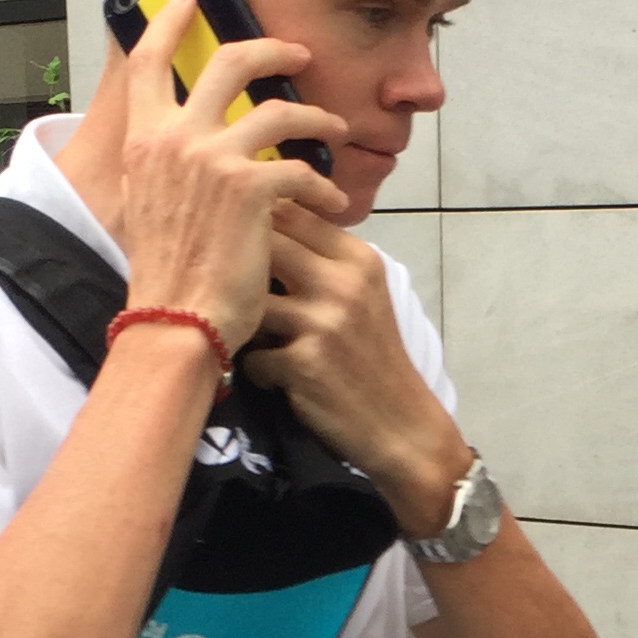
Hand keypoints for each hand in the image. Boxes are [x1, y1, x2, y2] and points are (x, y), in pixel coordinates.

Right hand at [93, 0, 350, 353]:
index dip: (170, 23)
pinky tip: (334, 201)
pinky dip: (324, 185)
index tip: (191, 2)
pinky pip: (302, 168)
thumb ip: (170, 166)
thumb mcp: (152, 205)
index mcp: (144, 140)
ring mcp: (213, 158)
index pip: (149, 61)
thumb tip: (193, 147)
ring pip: (281, 109)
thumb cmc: (169, 275)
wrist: (177, 320)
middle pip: (229, 60)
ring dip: (318, 118)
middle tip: (300, 54)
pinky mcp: (252, 186)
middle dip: (272, 48)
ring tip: (337, 129)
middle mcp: (174, 137)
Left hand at [246, 202, 469, 534]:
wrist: (401, 425)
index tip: (244, 245)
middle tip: (237, 293)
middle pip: (265, 246)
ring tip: (261, 341)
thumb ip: (323, 260)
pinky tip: (277, 378)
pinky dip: (259, 370)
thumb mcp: (364, 296)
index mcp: (359, 259)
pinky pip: (253, 355)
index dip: (257, 222)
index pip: (293, 212)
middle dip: (242, 269)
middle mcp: (343, 283)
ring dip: (247, 324)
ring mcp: (323, 323)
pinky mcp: (304, 363)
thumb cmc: (374, 358)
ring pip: (250, 302)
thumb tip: (259, 222)